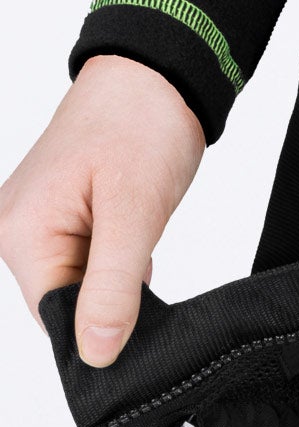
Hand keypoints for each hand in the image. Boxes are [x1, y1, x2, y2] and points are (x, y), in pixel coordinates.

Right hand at [0, 55, 203, 364]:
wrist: (155, 74)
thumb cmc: (142, 128)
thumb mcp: (135, 215)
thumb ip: (113, 287)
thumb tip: (94, 352)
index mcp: (22, 233)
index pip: (54, 318)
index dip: (101, 332)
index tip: (147, 332)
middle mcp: (16, 229)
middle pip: (65, 302)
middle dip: (112, 304)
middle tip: (155, 279)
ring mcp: (37, 219)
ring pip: (80, 283)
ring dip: (119, 281)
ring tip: (147, 249)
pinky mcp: (63, 213)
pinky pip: (87, 259)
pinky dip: (118, 261)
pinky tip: (141, 242)